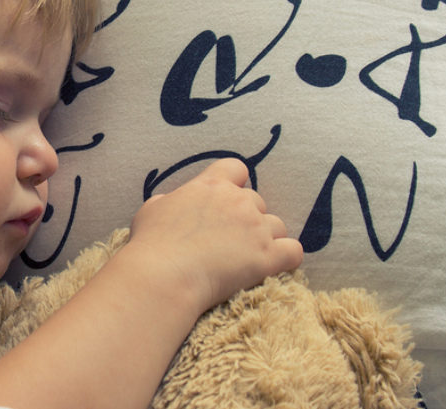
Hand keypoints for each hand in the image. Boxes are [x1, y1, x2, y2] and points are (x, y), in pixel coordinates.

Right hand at [125, 158, 303, 313]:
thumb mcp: (151, 209)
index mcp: (211, 185)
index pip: (237, 168)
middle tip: (229, 241)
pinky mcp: (268, 257)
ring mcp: (256, 228)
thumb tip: (174, 203)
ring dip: (266, 239)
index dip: (235, 184)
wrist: (163, 276)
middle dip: (247, 219)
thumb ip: (171, 200)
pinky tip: (272, 267)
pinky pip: (294, 251)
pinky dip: (286, 258)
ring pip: (278, 226)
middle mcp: (238, 201)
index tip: (225, 202)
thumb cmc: (152, 244)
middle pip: (258, 201)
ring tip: (246, 258)